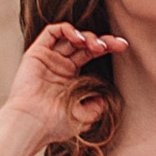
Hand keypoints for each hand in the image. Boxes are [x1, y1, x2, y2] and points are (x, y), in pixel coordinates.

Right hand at [5, 21, 125, 146]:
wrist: (33, 124)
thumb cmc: (55, 125)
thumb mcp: (86, 116)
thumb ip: (98, 106)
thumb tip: (106, 98)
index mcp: (71, 78)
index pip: (91, 54)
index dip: (107, 47)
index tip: (122, 46)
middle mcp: (59, 66)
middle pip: (84, 44)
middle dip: (102, 40)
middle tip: (115, 44)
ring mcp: (48, 59)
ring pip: (70, 36)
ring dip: (87, 36)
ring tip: (97, 46)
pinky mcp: (36, 53)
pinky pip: (51, 32)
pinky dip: (67, 30)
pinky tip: (79, 40)